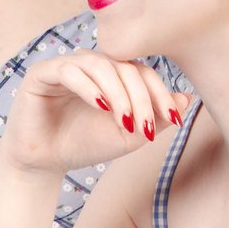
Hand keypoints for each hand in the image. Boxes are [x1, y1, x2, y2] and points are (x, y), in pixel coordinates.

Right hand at [0, 50, 187, 176]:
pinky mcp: (42, 73)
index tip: (173, 119)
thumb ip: (154, 117)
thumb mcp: (127, 135)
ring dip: (118, 93)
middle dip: (140, 98)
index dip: (160, 93)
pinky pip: (70, 70)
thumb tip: (186, 99)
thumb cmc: (84, 145)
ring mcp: (66, 65)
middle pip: (126, 67)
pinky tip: (100, 107)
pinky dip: (89, 87)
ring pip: (101, 65)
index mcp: (112, 74)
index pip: (142, 72)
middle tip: (145, 129)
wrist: (44, 163)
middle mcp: (91, 64)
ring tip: (123, 121)